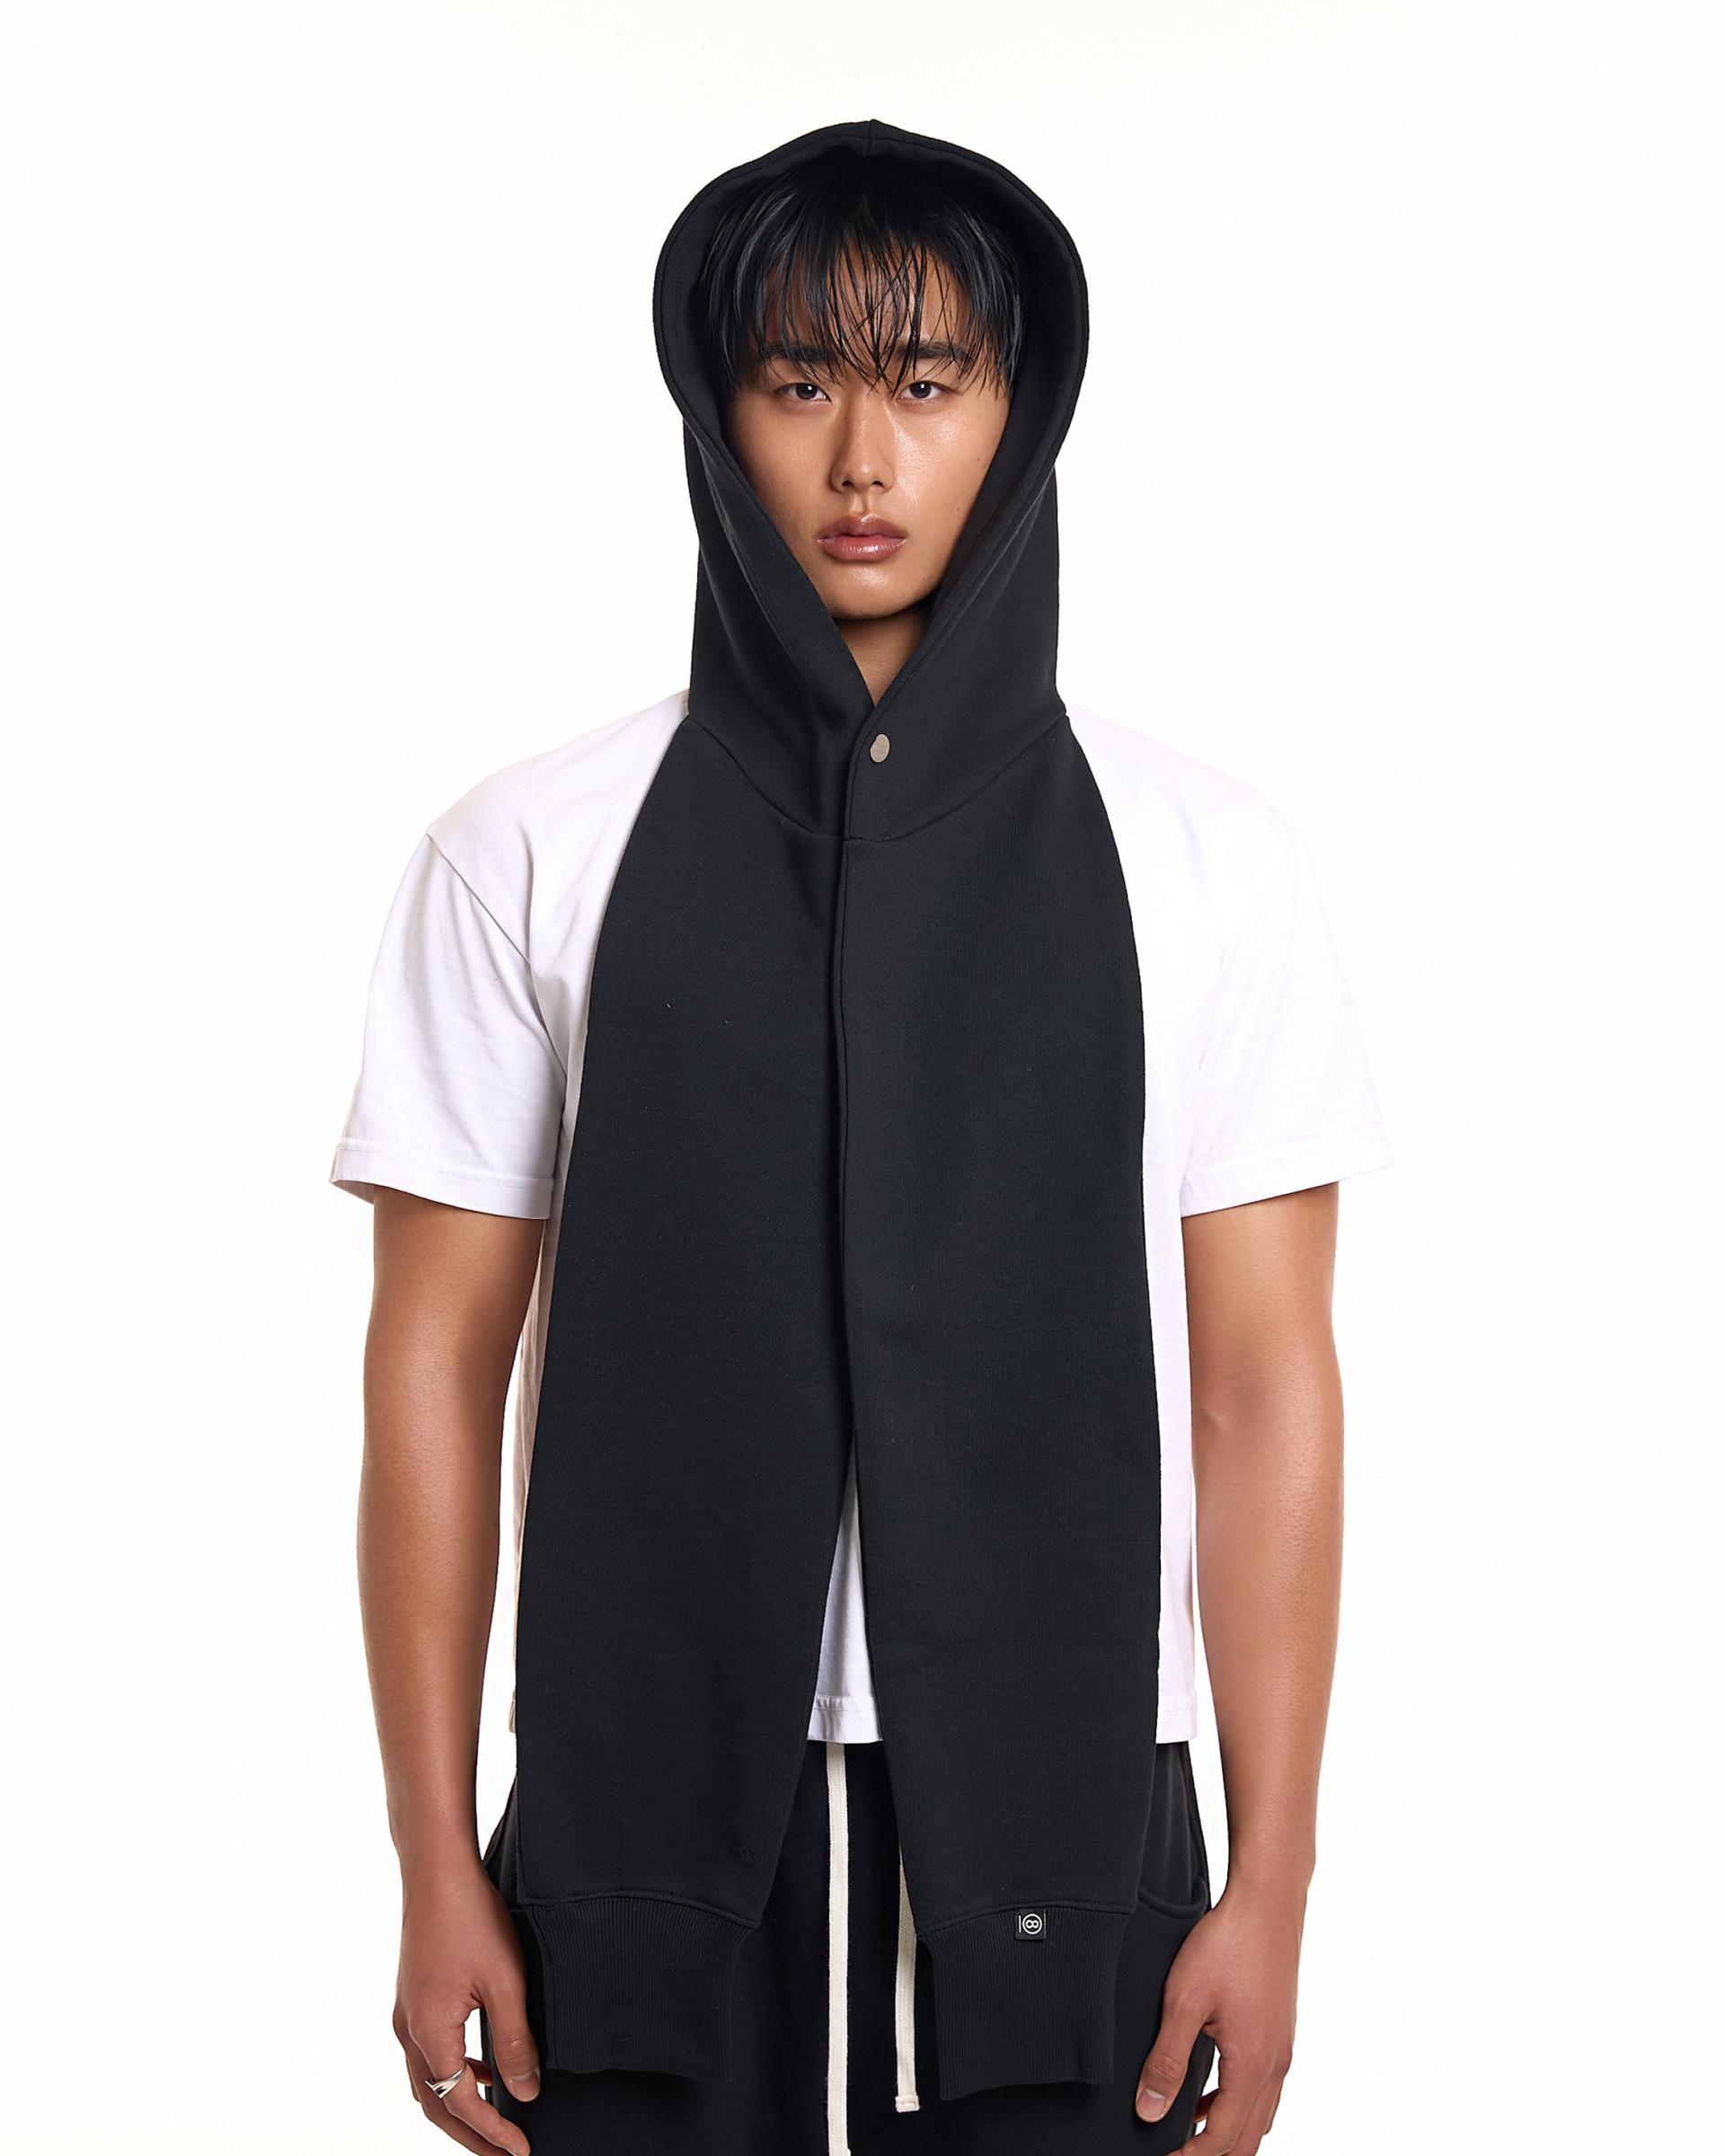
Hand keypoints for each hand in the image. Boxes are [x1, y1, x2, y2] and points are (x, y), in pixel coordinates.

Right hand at [393, 1857, 540, 2151]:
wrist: (436, 1870)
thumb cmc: (471, 1917)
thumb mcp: (506, 1982)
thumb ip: (515, 2042)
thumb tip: (526, 2094)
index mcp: (429, 2033)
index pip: (460, 2104)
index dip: (492, 2133)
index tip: (521, 2152)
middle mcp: (408, 2030)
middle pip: (435, 2104)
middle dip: (470, 2135)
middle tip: (504, 2155)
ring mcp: (406, 2013)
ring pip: (427, 2081)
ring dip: (458, 2107)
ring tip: (496, 2122)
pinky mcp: (412, 1997)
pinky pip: (428, 2054)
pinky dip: (453, 2074)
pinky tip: (483, 2068)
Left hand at [1134, 1876, 1303, 2149]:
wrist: (1267, 1903)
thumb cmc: (1227, 1944)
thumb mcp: (1184, 2001)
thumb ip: (1167, 2060)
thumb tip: (1149, 2111)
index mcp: (1253, 2066)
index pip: (1224, 2140)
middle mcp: (1276, 2066)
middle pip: (1248, 2139)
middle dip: (1213, 2154)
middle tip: (1175, 2152)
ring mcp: (1282, 2050)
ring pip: (1258, 2117)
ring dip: (1225, 2133)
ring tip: (1184, 2133)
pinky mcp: (1280, 2034)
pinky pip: (1261, 2090)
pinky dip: (1236, 2106)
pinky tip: (1206, 2096)